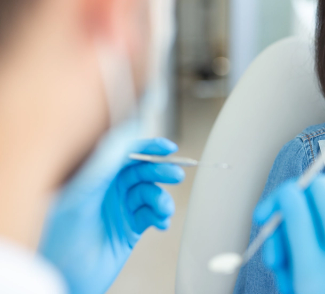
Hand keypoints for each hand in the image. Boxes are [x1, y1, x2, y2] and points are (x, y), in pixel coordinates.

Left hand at [39, 138, 184, 293]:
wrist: (65, 279)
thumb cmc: (59, 238)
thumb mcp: (81, 194)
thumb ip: (105, 162)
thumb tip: (126, 133)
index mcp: (92, 177)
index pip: (124, 152)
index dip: (146, 147)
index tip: (166, 147)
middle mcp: (107, 190)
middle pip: (142, 172)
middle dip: (161, 172)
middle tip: (176, 175)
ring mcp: (120, 209)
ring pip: (151, 194)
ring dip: (162, 199)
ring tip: (163, 209)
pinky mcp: (130, 228)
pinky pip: (153, 215)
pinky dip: (162, 217)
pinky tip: (161, 223)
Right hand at [254, 176, 324, 293]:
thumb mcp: (307, 267)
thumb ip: (297, 222)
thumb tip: (289, 190)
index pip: (315, 185)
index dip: (286, 196)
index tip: (264, 218)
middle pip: (315, 214)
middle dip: (289, 235)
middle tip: (276, 264)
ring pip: (321, 240)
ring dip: (299, 259)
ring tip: (294, 288)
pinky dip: (316, 271)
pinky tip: (307, 291)